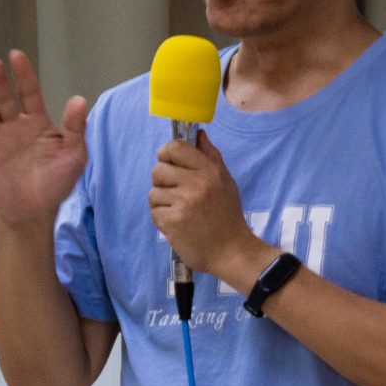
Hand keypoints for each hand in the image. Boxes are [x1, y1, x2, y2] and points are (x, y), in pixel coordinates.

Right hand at [0, 51, 89, 226]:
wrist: (33, 213)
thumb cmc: (56, 183)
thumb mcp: (73, 156)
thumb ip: (75, 129)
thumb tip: (80, 99)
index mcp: (37, 123)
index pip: (29, 92)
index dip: (23, 75)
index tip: (16, 55)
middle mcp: (14, 126)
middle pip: (4, 99)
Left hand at [149, 131, 266, 284]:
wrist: (231, 251)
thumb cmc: (228, 216)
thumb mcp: (225, 181)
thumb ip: (211, 156)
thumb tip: (198, 134)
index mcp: (209, 171)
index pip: (175, 148)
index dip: (166, 153)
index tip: (169, 163)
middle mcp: (196, 184)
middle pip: (158, 169)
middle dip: (162, 181)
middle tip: (176, 193)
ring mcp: (183, 203)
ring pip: (153, 193)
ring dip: (162, 203)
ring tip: (179, 212)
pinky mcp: (173, 221)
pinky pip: (154, 212)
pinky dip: (162, 220)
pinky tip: (178, 224)